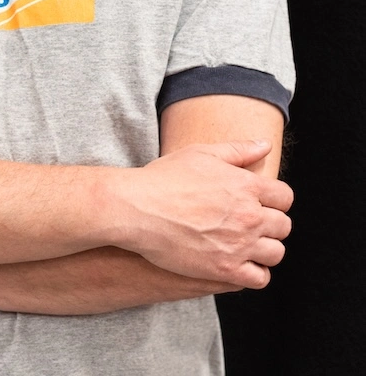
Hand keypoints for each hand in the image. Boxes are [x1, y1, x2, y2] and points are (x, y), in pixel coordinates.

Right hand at [115, 139, 293, 288]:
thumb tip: (265, 145)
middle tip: (251, 223)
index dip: (276, 200)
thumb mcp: (202, 154)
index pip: (285, 197)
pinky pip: (259, 278)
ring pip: (275, 253)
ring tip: (246, 244)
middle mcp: (249, 215)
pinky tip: (240, 263)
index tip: (263, 203)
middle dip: (271, 224)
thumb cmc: (165, 178)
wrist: (138, 209)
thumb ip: (238, 150)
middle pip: (283, 226)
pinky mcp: (226, 269)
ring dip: (265, 249)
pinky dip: (254, 272)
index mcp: (246, 185)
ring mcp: (239, 244)